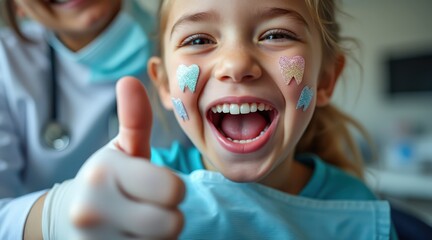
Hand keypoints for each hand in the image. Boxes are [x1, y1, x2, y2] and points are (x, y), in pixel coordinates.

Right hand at [42, 77, 184, 238]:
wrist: (69, 216)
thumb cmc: (106, 177)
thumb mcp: (121, 148)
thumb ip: (134, 119)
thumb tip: (130, 80)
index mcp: (104, 172)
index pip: (173, 189)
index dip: (173, 188)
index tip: (157, 185)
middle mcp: (93, 209)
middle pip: (172, 223)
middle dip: (169, 214)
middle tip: (151, 206)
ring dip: (159, 233)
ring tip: (140, 221)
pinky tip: (131, 236)